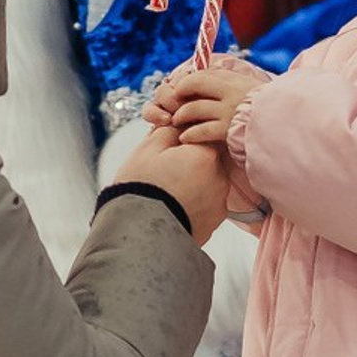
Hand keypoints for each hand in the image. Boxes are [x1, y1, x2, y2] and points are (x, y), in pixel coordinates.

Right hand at [110, 123, 231, 237]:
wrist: (136, 232)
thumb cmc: (140, 187)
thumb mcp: (149, 149)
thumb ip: (170, 131)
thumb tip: (179, 125)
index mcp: (205, 155)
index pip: (203, 137)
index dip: (185, 141)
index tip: (169, 151)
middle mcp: (220, 178)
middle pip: (208, 162)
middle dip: (191, 163)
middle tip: (166, 173)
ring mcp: (219, 203)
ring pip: (209, 184)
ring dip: (194, 184)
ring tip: (168, 193)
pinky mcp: (214, 223)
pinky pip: (207, 206)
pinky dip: (195, 204)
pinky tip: (175, 207)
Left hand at [147, 58, 269, 149]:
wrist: (282, 125)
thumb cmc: (266, 108)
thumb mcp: (250, 87)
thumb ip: (231, 81)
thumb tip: (212, 73)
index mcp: (235, 80)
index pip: (203, 74)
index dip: (187, 81)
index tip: (180, 88)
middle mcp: (230, 92)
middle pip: (194, 84)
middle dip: (179, 93)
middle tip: (173, 103)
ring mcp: (228, 111)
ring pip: (194, 108)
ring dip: (181, 115)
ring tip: (176, 121)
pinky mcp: (227, 130)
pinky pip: (201, 130)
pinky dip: (190, 134)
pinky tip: (185, 137)